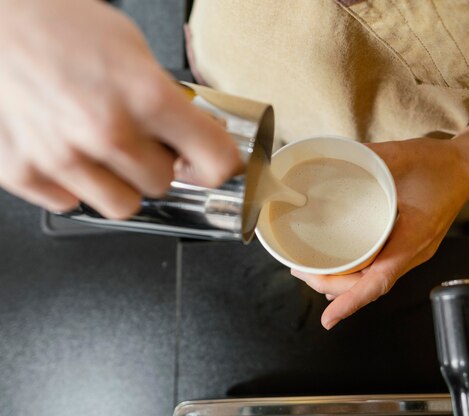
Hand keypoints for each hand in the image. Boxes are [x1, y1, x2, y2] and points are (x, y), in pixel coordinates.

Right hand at [0, 0, 241, 217]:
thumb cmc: (62, 26)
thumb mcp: (135, 50)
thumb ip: (169, 99)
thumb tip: (198, 133)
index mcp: (146, 96)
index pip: (215, 159)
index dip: (220, 165)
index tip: (215, 166)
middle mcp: (106, 131)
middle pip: (164, 184)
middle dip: (158, 164)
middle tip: (141, 141)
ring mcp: (62, 156)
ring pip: (124, 205)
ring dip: (120, 182)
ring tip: (104, 150)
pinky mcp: (24, 171)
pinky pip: (73, 204)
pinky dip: (75, 185)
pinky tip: (68, 152)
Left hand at [291, 119, 468, 328]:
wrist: (467, 166)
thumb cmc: (440, 164)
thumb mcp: (401, 155)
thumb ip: (366, 158)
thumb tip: (331, 159)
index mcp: (413, 237)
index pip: (379, 280)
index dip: (351, 301)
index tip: (329, 319)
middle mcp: (413, 252)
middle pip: (369, 284)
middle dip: (332, 286)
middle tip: (299, 272)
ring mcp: (412, 251)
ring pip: (373, 280)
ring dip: (342, 282)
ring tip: (309, 272)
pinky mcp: (408, 245)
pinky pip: (379, 268)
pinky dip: (356, 274)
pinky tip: (338, 270)